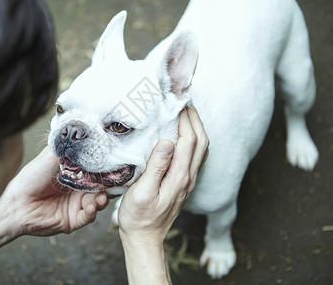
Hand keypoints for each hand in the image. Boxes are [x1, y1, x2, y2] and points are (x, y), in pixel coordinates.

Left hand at [0, 146, 108, 236]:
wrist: (16, 204)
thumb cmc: (30, 178)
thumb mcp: (50, 157)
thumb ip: (67, 148)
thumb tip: (82, 130)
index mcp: (75, 173)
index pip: (96, 170)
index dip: (106, 168)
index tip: (115, 164)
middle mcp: (78, 189)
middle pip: (102, 186)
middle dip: (109, 185)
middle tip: (115, 182)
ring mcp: (77, 205)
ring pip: (99, 202)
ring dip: (103, 199)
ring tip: (101, 196)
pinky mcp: (73, 220)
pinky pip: (88, 216)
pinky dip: (93, 211)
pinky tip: (91, 206)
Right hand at [118, 106, 208, 243]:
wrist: (145, 239)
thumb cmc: (138, 217)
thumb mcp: (142, 192)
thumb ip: (156, 167)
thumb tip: (167, 142)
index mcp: (179, 177)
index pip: (189, 141)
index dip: (186, 119)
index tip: (177, 102)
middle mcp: (188, 178)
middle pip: (201, 142)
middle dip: (195, 119)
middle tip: (183, 102)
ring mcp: (188, 182)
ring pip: (202, 150)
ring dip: (197, 128)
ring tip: (186, 113)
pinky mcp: (184, 184)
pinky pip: (196, 157)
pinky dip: (194, 141)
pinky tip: (184, 136)